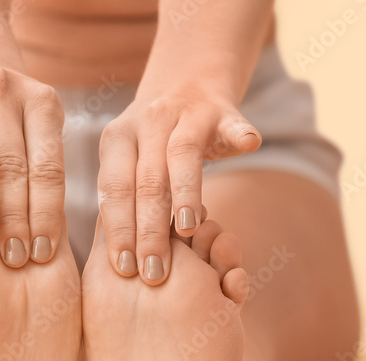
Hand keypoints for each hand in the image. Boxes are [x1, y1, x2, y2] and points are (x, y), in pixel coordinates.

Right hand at [0, 67, 66, 266]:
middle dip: (16, 215)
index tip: (42, 251)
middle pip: (13, 162)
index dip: (45, 212)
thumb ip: (41, 175)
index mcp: (43, 104)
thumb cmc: (8, 129)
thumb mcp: (34, 141)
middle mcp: (8, 90)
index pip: (47, 167)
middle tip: (16, 257)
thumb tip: (51, 232)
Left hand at [97, 85, 260, 283]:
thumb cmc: (154, 146)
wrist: (186, 83)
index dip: (119, 230)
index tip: (124, 269)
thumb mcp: (131, 164)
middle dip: (149, 230)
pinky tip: (250, 145)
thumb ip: (125, 201)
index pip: (115, 190)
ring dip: (185, 192)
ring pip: (182, 154)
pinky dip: (241, 134)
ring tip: (188, 229)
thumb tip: (120, 265)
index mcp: (117, 140)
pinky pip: (234, 124)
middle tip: (154, 271)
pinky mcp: (223, 111)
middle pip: (147, 181)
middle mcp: (148, 122)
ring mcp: (186, 113)